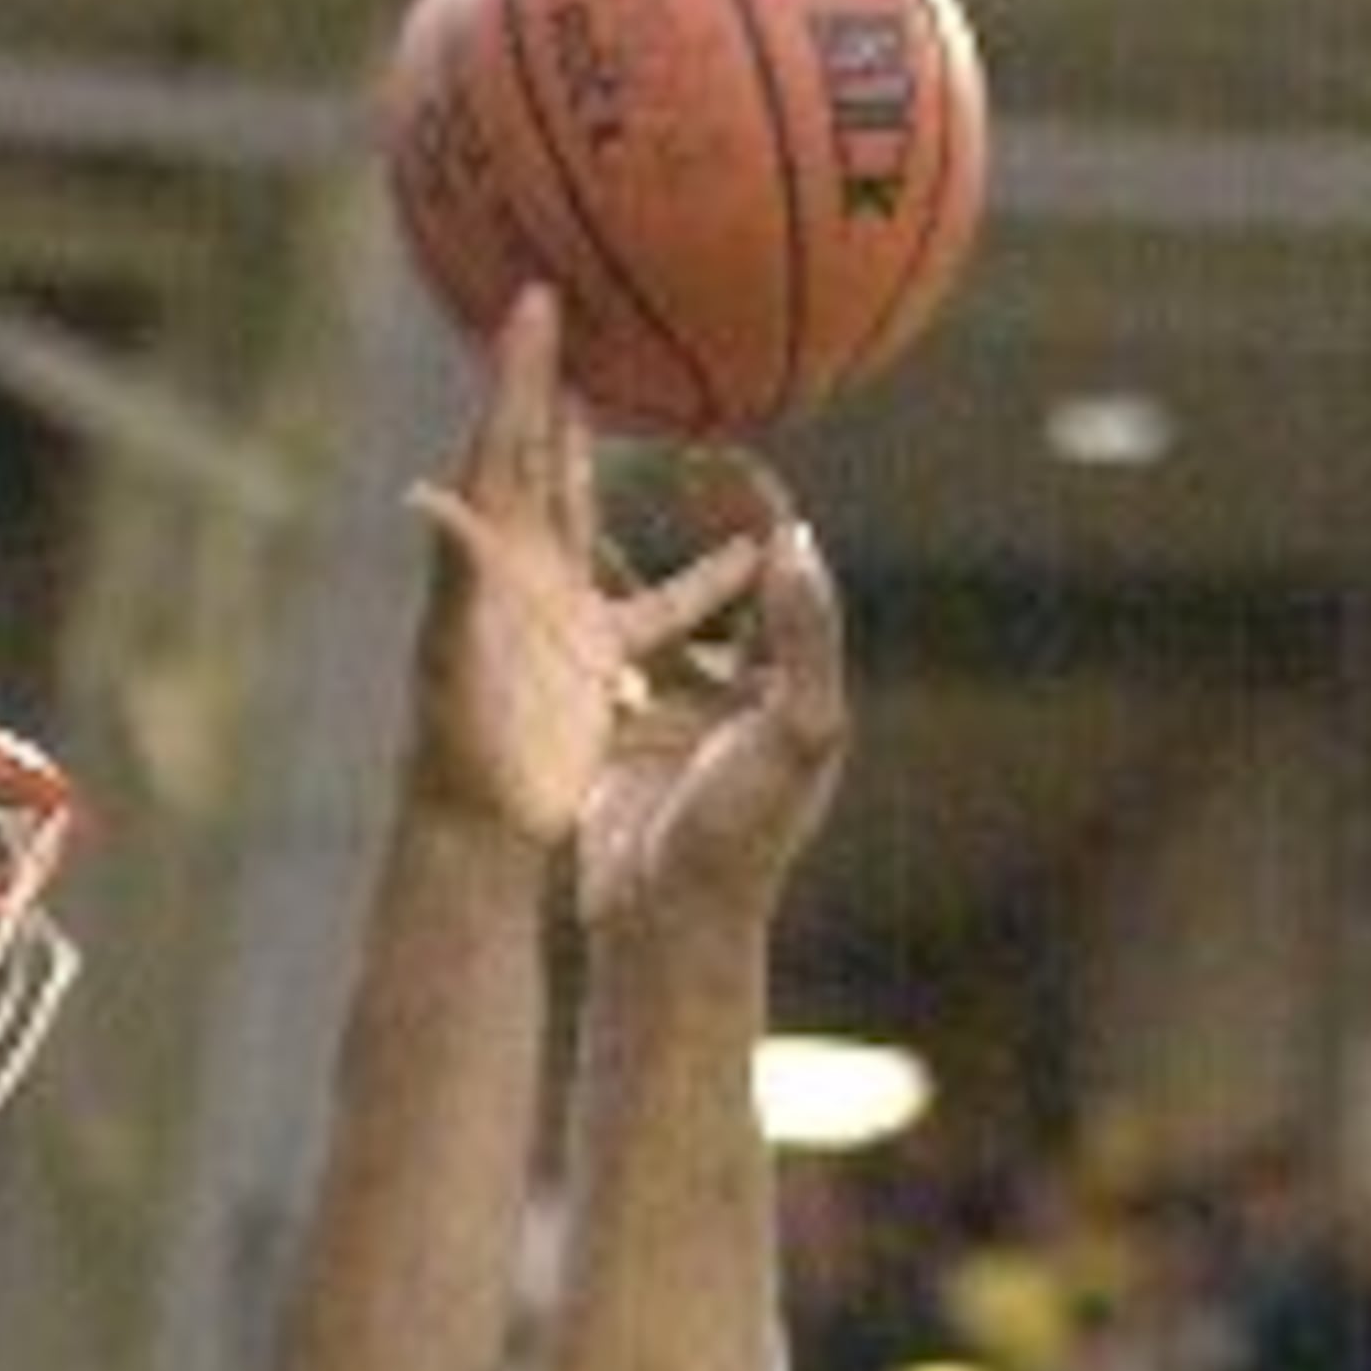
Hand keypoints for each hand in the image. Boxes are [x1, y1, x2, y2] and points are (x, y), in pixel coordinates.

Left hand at [407, 289, 769, 846]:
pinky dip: (698, 579)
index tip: (533, 296)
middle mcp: (519, 570)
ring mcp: (558, 610)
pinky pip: (655, 604)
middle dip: (545, 375)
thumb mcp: (454, 656)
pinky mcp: (593, 658)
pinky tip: (746, 554)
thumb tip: (425, 495)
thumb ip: (452, 573)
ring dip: (590, 446)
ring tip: (618, 379)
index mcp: (492, 555)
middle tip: (562, 299)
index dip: (518, 369)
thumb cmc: (460, 747)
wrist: (479, 829)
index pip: (504, 439)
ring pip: (577, 505)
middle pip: (532, 450)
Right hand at [576, 489, 847, 936]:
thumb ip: (804, 635)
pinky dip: (601, 608)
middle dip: (704, 510)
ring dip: (648, 547)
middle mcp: (749, 688)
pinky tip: (565, 569)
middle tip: (665, 447)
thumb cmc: (736, 836)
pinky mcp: (640, 732)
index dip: (757, 504)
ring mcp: (693, 709)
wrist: (668, 923)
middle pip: (733, 574)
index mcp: (794, 682)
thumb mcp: (790, 731)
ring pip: (672, 606)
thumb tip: (798, 539)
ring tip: (611, 493)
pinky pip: (622, 649)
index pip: (786, 568)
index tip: (718, 450)